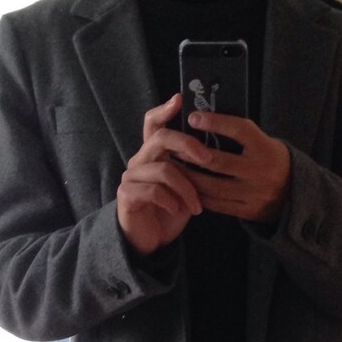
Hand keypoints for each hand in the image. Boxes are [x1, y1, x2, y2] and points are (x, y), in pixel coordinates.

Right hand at [116, 94, 215, 255]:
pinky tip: (178, 211)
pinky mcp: (127, 194)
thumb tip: (214, 151)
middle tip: (208, 159)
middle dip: (188, 145)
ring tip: (197, 206)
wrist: (150, 242)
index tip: (180, 100)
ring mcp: (131, 176)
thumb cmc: (170, 212)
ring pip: (163, 169)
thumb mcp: (186, 187)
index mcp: (153, 154)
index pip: (153, 123)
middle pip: (161, 138)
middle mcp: (139, 160)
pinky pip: (154, 191)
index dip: (165, 110)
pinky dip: (171, 201)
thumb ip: (191, 168)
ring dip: (186, 188)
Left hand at [184, 112, 291, 223]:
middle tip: (173, 146)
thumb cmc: (270, 160)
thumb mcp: (264, 142)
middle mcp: (260, 171)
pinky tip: (187, 186)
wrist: (295, 193)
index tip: (193, 117)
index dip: (215, 123)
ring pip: (213, 186)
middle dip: (192, 154)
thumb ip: (241, 134)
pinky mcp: (247, 211)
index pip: (239, 130)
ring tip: (174, 168)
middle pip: (218, 162)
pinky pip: (217, 204)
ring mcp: (254, 194)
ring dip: (189, 177)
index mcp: (266, 148)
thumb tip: (206, 118)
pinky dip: (199, 194)